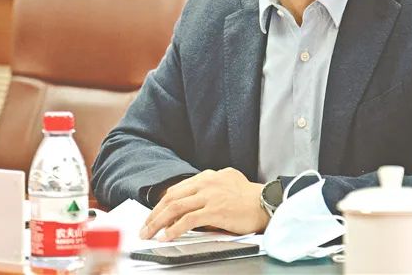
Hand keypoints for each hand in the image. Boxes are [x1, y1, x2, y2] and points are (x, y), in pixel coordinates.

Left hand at [139, 167, 268, 240]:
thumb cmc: (250, 197)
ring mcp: (210, 195)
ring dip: (158, 222)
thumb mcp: (227, 183)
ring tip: (149, 233)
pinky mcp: (215, 210)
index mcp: (208, 176)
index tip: (154, 215)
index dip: (162, 204)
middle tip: (144, 227)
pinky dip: (174, 229)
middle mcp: (206, 182)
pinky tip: (166, 236)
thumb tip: (194, 204)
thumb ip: (210, 189)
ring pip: (175, 207)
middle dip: (154, 214)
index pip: (178, 189)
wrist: (267, 202)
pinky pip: (188, 219)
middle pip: (171, 197)